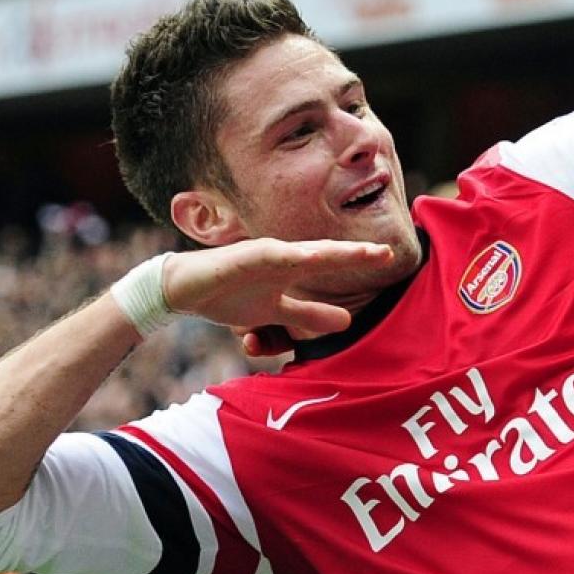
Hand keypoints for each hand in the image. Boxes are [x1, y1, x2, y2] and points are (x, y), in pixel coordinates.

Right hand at [160, 239, 400, 347]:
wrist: (183, 289)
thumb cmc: (230, 295)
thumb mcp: (277, 314)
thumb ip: (309, 314)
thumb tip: (347, 321)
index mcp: (290, 267)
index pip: (331, 263)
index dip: (358, 261)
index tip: (390, 258)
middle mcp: (280, 257)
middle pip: (324, 253)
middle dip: (354, 253)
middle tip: (387, 253)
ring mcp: (260, 255)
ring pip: (299, 252)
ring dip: (328, 253)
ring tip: (357, 254)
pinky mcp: (238, 260)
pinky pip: (264, 257)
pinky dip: (285, 256)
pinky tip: (304, 257)